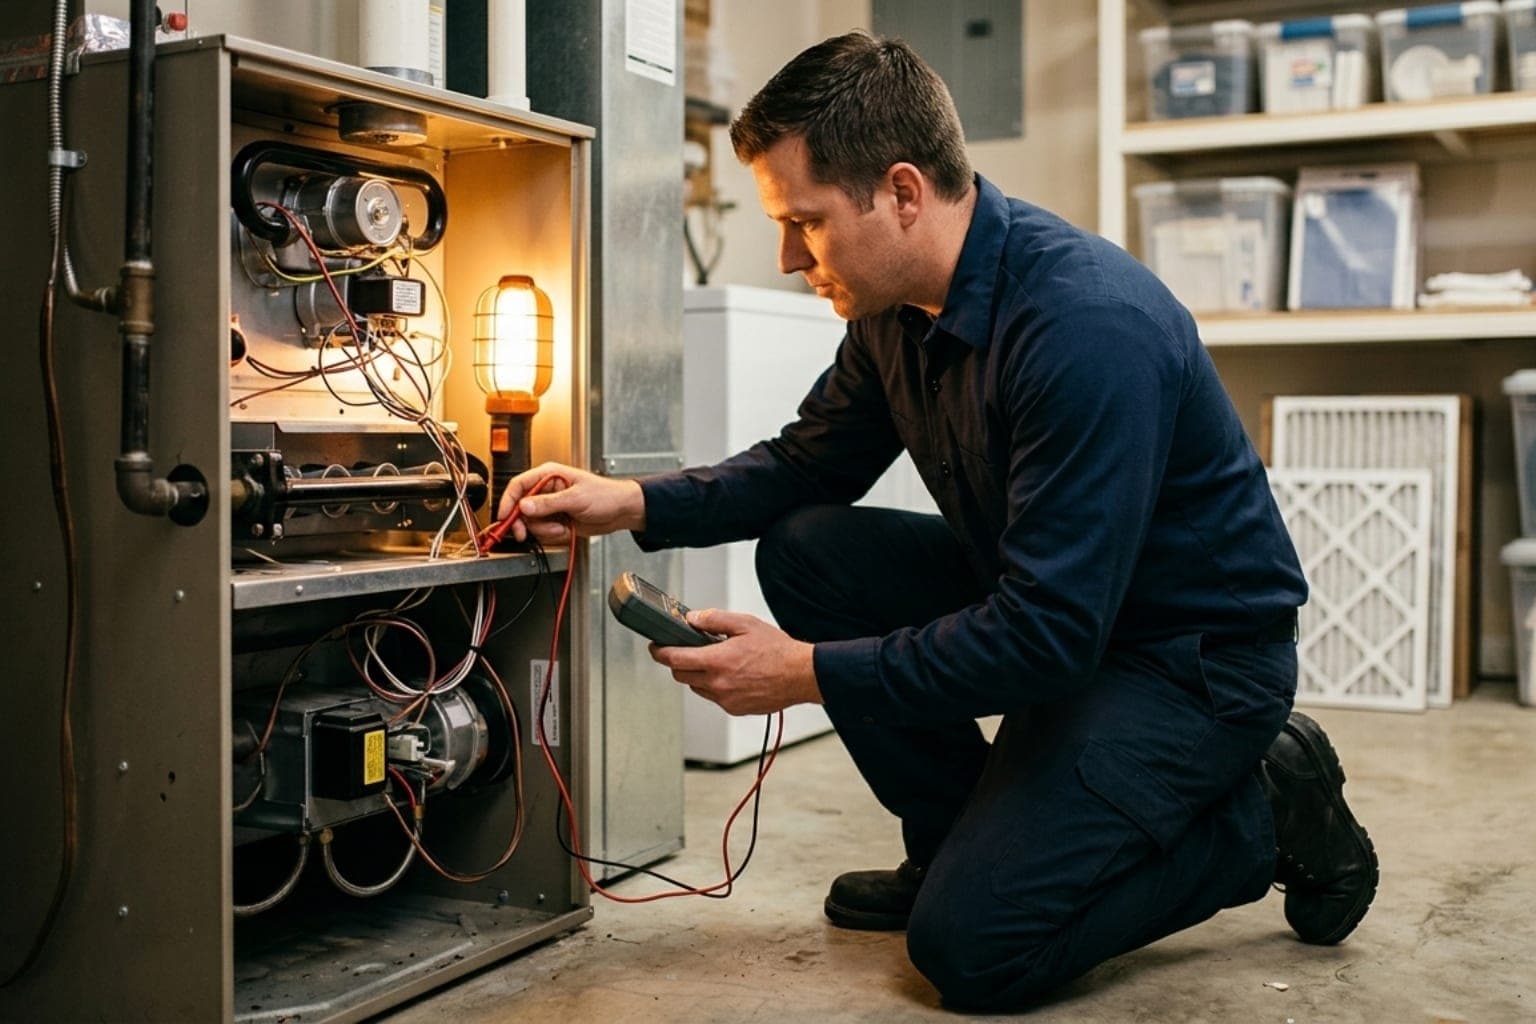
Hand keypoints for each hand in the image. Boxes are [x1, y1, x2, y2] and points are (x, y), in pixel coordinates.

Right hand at [495, 461, 644, 543]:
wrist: (621, 511)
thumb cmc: (606, 495)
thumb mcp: (576, 499)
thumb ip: (548, 503)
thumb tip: (524, 506)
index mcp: (549, 475)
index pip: (519, 485)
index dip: (508, 501)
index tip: (504, 516)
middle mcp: (546, 490)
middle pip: (520, 507)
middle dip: (524, 522)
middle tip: (525, 533)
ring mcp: (551, 506)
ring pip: (531, 522)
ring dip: (544, 530)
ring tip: (560, 528)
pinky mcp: (556, 519)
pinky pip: (543, 530)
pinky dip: (552, 534)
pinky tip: (565, 530)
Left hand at [648, 609, 820, 715]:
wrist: (800, 675)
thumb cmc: (778, 650)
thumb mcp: (745, 624)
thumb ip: (714, 620)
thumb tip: (692, 619)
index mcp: (717, 661)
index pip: (675, 659)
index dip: (660, 652)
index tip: (655, 647)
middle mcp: (718, 683)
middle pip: (681, 675)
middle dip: (678, 662)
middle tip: (686, 650)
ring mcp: (726, 699)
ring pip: (697, 687)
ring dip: (697, 674)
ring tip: (715, 661)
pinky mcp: (735, 709)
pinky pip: (714, 697)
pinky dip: (714, 686)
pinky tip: (730, 674)